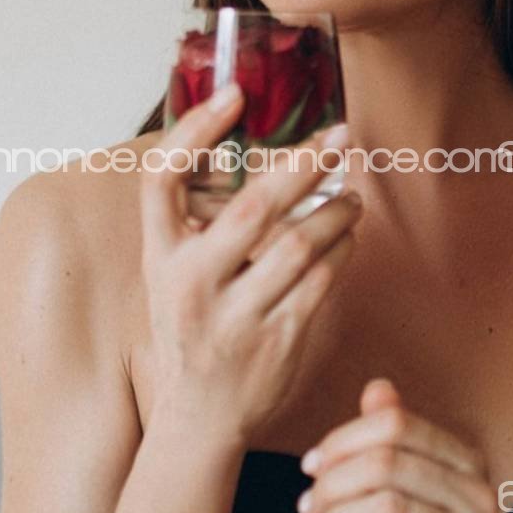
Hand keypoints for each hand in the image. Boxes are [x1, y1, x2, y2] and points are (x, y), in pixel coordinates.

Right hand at [135, 83, 361, 441]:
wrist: (199, 416)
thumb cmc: (191, 328)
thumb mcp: (173, 274)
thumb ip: (199, 223)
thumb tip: (246, 150)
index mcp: (160, 258)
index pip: (161, 180)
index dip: (194, 130)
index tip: (234, 95)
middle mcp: (190, 284)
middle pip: (251, 207)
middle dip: (303, 164)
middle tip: (340, 137)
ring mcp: (233, 316)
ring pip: (298, 244)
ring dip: (335, 210)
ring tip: (352, 194)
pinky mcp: (276, 341)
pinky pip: (321, 281)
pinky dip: (342, 250)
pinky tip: (349, 235)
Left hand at [296, 379, 512, 512]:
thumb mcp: (416, 494)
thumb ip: (398, 442)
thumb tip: (377, 387)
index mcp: (469, 464)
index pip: (398, 426)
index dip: (344, 440)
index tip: (311, 465)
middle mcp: (479, 499)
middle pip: (388, 463)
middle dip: (332, 481)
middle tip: (305, 505)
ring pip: (387, 509)